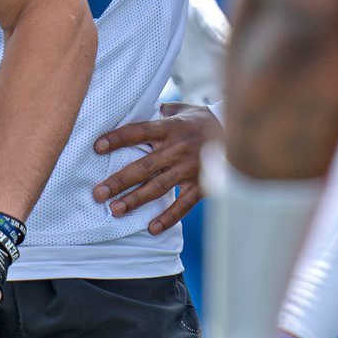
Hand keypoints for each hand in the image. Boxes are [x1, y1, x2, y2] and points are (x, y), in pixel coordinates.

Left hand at [92, 103, 219, 234]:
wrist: (241, 135)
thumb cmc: (204, 122)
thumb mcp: (184, 110)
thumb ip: (162, 112)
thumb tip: (140, 109)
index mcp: (171, 127)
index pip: (139, 132)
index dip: (118, 138)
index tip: (96, 147)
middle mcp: (178, 148)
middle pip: (144, 166)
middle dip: (120, 181)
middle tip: (98, 193)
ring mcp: (190, 168)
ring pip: (159, 187)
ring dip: (136, 200)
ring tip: (115, 210)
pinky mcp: (202, 185)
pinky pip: (184, 204)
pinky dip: (168, 218)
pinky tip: (151, 228)